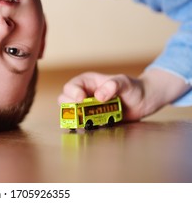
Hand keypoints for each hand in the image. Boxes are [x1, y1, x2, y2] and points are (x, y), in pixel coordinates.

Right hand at [57, 68, 189, 120]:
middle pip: (65, 100)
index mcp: (87, 82)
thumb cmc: (133, 87)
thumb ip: (113, 85)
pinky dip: (85, 126)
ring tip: (86, 121)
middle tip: (80, 111)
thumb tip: (98, 96)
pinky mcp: (94, 120)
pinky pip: (84, 124)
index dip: (72, 93)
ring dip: (76, 118)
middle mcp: (84, 95)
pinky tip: (93, 126)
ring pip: (72, 114)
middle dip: (70, 107)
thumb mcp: (124, 82)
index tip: (81, 99)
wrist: (144, 101)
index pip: (71, 87)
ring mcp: (87, 108)